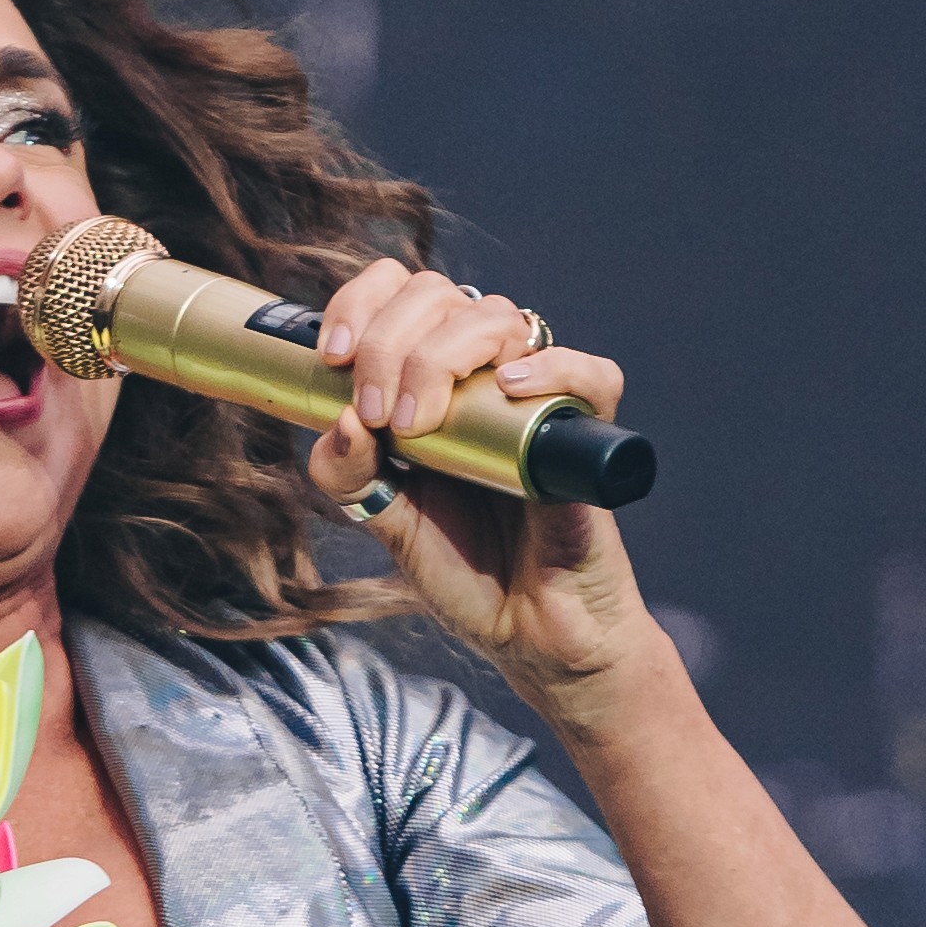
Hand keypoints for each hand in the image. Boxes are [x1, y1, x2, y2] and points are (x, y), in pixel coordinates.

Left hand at [301, 262, 663, 732]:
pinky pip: (591, 374)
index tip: (334, 355)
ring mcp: (535, 397)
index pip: (398, 292)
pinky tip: (510, 387)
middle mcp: (480, 376)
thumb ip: (348, 476)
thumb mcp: (386, 523)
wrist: (528, 634)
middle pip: (439, 295)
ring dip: (445, 356)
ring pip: (500, 318)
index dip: (362, 303)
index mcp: (427, 381)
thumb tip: (339, 419)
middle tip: (381, 419)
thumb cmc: (463, 571)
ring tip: (423, 426)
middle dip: (392, 343)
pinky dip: (551, 367)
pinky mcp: (587, 433)